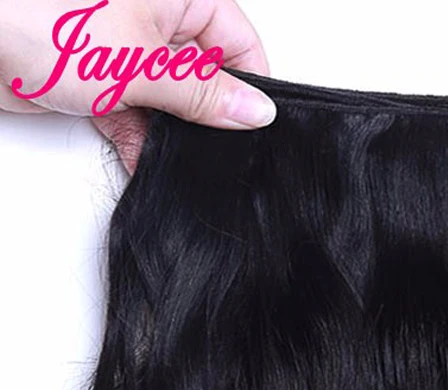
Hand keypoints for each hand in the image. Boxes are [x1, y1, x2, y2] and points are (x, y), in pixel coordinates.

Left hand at [0, 0, 273, 172]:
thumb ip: (203, 94)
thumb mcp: (143, 63)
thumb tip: (254, 112)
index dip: (250, 85)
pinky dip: (141, 140)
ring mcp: (123, 47)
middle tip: (219, 148)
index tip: (255, 126)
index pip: (237, 40)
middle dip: (209, 115)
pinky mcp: (96, 78)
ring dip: (174, 134)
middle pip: (205, 72)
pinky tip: (148, 162)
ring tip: (181, 158)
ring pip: (170, 99)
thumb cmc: (38, 15)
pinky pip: (135, 114)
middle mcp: (151, 15)